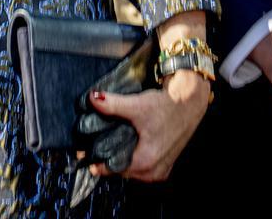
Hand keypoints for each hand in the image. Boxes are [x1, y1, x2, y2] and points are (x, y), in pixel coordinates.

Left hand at [81, 70, 209, 181]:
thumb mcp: (137, 105)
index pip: (112, 169)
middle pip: (122, 171)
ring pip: (133, 170)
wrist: (190, 100)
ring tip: (106, 146)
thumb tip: (92, 99)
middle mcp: (154, 171)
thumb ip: (113, 104)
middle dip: (107, 160)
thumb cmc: (166, 105)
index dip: (95, 161)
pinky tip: (125, 146)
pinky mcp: (166, 162)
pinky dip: (133, 158)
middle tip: (90, 147)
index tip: (81, 154)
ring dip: (120, 159)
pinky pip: (143, 167)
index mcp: (146, 162)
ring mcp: (161, 169)